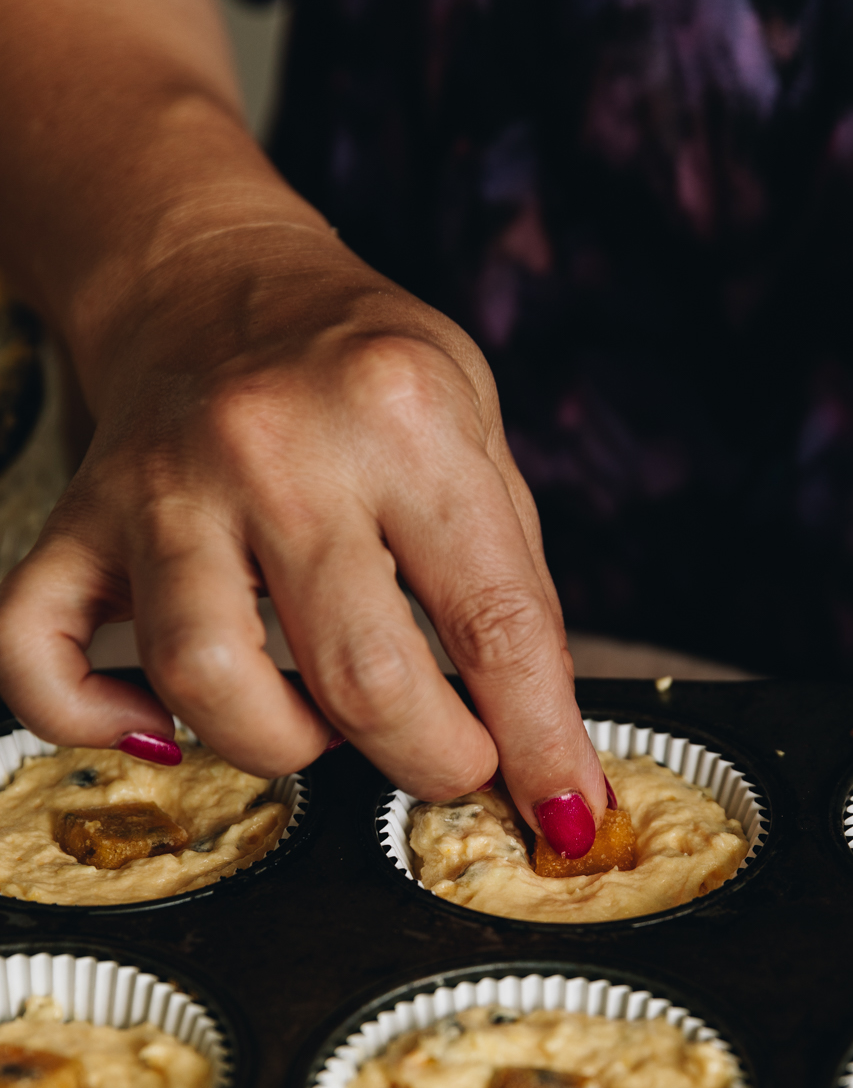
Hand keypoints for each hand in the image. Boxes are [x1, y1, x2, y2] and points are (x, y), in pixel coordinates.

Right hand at [0, 228, 608, 836]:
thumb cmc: (360, 368)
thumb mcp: (477, 432)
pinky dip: (88, 718)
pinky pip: (38, 653)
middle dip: (429, 760)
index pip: (495, 619)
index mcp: (403, 414)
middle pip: (360, 676)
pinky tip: (160, 724)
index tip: (565, 811)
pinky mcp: (79, 521)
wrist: (210, 275)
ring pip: (207, 680)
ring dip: (285, 747)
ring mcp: (163, 486)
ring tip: (325, 725)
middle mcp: (276, 446)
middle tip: (451, 759)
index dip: (538, 741)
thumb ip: (511, 584)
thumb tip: (545, 751)